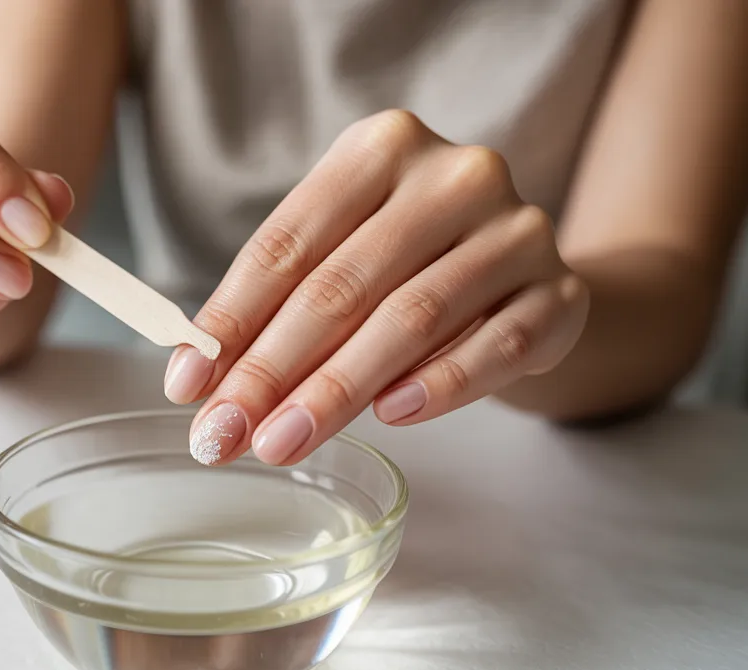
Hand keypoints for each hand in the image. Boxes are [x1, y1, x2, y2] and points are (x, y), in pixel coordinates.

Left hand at [168, 110, 589, 465]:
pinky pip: (497, 345)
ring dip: (337, 390)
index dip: (230, 319)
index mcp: (382, 148)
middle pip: (342, 285)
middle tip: (224, 433)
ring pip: (412, 318)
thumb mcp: (339, 259)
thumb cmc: (407, 265)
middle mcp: (454, 176)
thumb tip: (199, 380)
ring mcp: (517, 230)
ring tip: (281, 442)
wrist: (521, 276)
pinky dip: (442, 384)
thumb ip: (276, 305)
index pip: (288, 242)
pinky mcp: (560, 291)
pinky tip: (392, 416)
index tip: (186, 386)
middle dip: (272, 369)